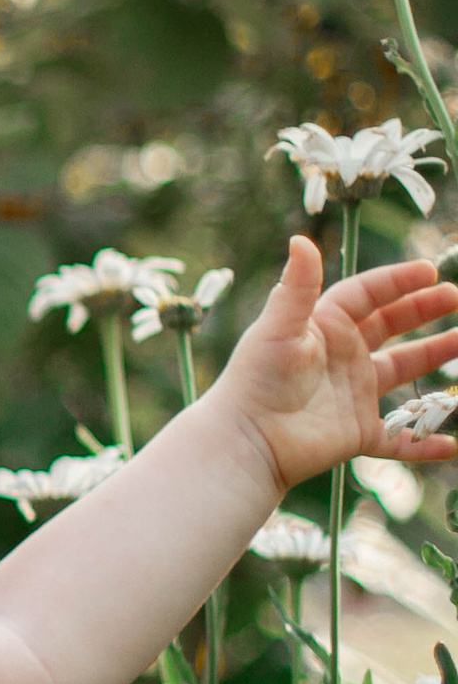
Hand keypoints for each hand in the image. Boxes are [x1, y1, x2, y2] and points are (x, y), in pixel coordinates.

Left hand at [214, 235, 457, 491]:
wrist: (246, 441)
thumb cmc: (257, 381)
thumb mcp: (279, 329)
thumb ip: (297, 287)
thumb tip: (301, 239)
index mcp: (322, 328)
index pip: (366, 295)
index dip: (397, 281)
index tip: (429, 270)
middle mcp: (340, 358)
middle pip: (390, 325)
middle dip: (424, 310)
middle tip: (455, 297)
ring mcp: (352, 395)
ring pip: (402, 370)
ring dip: (435, 355)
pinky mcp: (357, 433)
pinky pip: (399, 438)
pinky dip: (423, 442)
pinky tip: (451, 443)